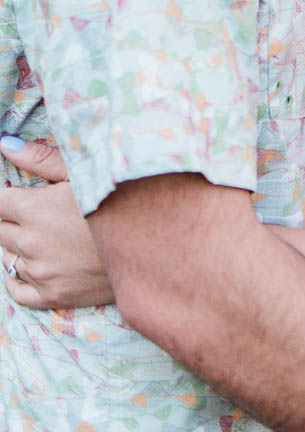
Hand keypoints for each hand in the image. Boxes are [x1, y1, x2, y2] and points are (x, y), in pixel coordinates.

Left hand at [0, 136, 112, 308]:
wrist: (152, 243)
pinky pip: (17, 292)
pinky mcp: (53, 296)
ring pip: (9, 259)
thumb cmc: (121, 199)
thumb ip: (41, 159)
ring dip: (20, 247)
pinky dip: (17, 279)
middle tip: (39, 214)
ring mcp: (41, 273)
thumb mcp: (83, 172)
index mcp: (35, 209)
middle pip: (1, 231)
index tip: (22, 196)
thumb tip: (5, 145)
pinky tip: (33, 265)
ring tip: (48, 236)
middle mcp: (31, 243)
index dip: (9, 197)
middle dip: (13, 220)